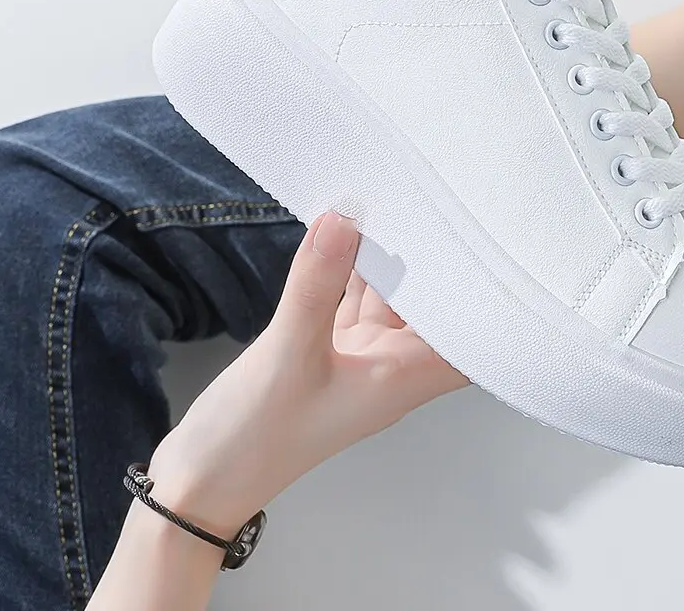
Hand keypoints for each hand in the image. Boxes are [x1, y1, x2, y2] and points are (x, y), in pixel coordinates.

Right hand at [146, 211, 466, 535]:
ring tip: (395, 199)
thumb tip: (343, 220)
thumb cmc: (254, 439)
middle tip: (434, 200)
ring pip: (388, 297)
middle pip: (430, 307)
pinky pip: (349, 298)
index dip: (484, 301)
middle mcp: (388, 366)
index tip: (484, 249)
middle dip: (434, 260)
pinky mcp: (323, 348)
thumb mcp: (288, 353)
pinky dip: (350, 268)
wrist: (199, 484)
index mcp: (400, 378)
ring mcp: (356, 357)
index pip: (468, 341)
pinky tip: (346, 229)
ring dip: (388, 257)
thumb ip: (316, 284)